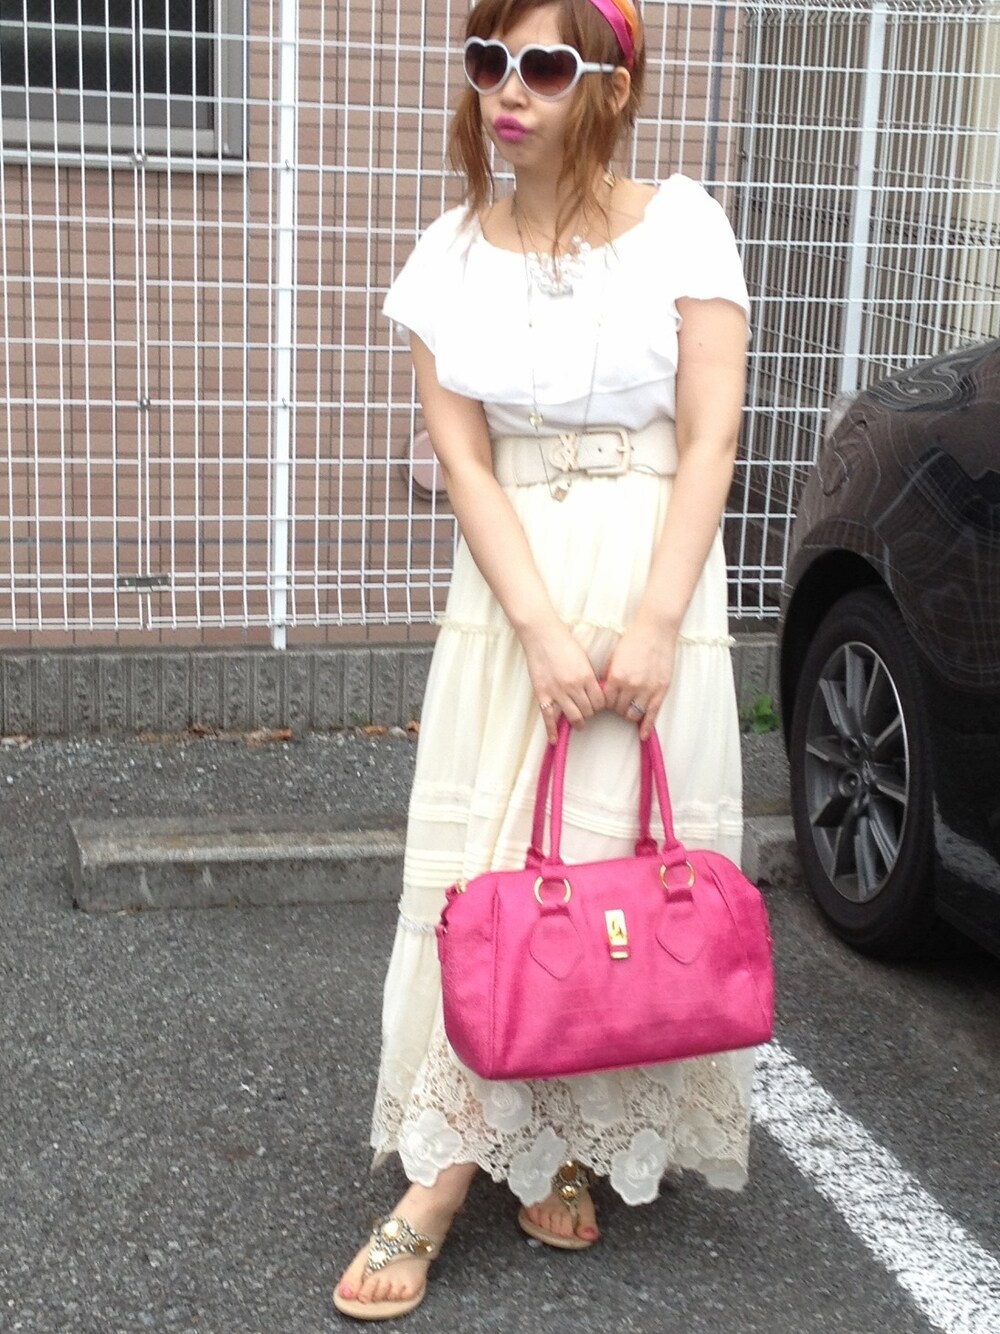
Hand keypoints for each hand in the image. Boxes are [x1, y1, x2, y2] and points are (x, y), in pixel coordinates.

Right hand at [521, 622, 604, 743]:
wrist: (541, 635)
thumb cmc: (563, 643)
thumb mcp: (583, 659)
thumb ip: (589, 677)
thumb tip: (595, 693)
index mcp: (586, 676)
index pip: (600, 702)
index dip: (600, 707)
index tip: (597, 706)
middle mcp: (573, 687)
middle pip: (588, 711)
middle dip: (590, 714)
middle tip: (588, 712)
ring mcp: (557, 692)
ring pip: (573, 717)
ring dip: (578, 722)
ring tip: (578, 723)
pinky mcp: (542, 694)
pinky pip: (548, 717)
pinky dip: (551, 730)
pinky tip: (554, 740)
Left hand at [603, 616, 678, 740]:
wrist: (656, 630)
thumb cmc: (634, 640)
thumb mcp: (614, 657)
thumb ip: (609, 676)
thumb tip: (604, 691)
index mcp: (616, 677)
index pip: (605, 702)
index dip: (605, 703)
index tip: (607, 701)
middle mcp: (631, 686)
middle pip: (618, 710)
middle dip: (617, 708)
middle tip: (619, 702)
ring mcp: (647, 690)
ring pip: (633, 715)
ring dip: (629, 714)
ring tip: (629, 708)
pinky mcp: (660, 691)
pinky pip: (652, 715)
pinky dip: (646, 727)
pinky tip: (643, 736)